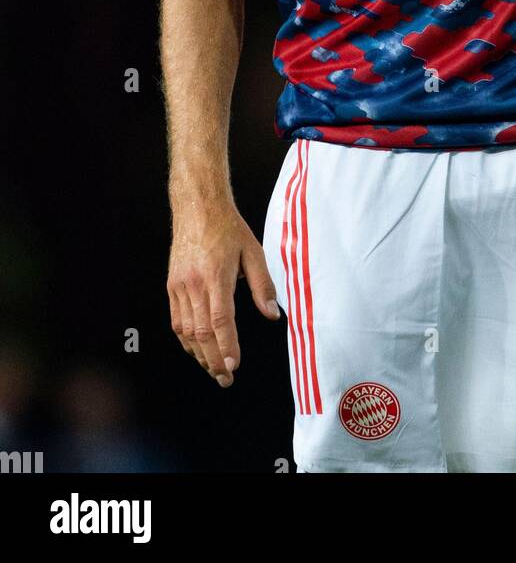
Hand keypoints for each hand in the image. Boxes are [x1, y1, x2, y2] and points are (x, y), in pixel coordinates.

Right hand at [167, 203, 280, 385]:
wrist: (197, 207)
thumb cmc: (228, 227)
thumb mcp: (253, 251)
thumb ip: (263, 284)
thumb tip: (272, 314)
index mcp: (216, 275)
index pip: (220, 319)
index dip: (226, 345)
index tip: (234, 365)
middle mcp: (194, 283)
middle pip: (201, 332)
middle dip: (214, 359)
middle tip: (226, 379)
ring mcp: (180, 286)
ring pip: (186, 330)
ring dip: (199, 354)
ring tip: (214, 370)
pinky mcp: (172, 285)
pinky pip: (176, 320)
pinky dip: (186, 339)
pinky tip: (196, 349)